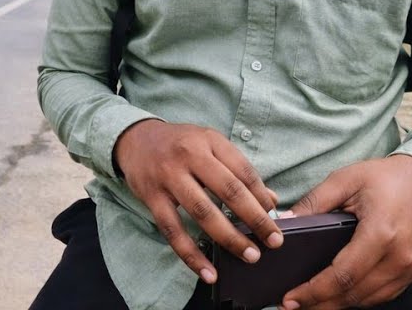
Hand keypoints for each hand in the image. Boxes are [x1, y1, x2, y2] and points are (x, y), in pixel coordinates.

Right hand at [113, 119, 282, 284]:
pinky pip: (173, 230)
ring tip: (250, 255)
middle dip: (255, 219)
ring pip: (202, 212)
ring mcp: (168, 176)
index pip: (243, 171)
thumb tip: (271, 200)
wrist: (135, 139)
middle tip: (274, 241)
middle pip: (228, 190)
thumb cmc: (181, 144)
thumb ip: (238, 170)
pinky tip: (208, 272)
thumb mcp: (211, 145)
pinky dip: (191, 254)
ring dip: (229, 237)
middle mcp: (189, 155)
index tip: (276, 217)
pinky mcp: (152, 196)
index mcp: (209, 140)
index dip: (262, 196)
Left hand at [280, 155, 411, 308]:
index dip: (315, 291)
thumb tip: (285, 222)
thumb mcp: (345, 179)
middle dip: (321, 304)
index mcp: (381, 233)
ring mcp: (411, 267)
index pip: (343, 275)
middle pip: (355, 293)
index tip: (291, 299)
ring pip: (370, 299)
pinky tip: (340, 296)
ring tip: (312, 304)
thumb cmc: (386, 177)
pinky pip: (385, 294)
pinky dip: (361, 298)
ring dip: (339, 304)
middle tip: (293, 306)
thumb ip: (314, 202)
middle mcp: (400, 256)